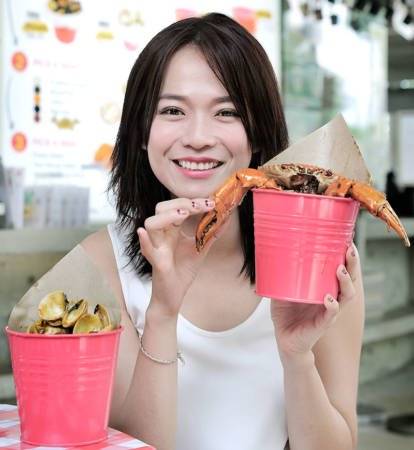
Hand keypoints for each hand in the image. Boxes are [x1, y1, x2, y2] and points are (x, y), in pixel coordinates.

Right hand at [138, 198, 224, 317]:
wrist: (173, 297)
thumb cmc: (182, 271)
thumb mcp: (200, 249)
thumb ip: (211, 233)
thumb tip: (226, 217)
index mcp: (171, 230)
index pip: (177, 207)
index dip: (192, 202)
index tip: (210, 202)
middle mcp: (162, 235)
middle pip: (161, 209)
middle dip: (181, 204)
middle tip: (200, 206)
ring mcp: (157, 247)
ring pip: (151, 224)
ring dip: (167, 217)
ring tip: (184, 214)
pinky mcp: (156, 262)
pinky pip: (147, 249)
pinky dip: (144, 240)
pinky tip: (143, 233)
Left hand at [271, 244, 361, 360]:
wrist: (285, 339)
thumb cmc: (286, 313)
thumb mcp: (281, 290)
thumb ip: (278, 275)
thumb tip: (267, 253)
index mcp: (325, 287)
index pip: (342, 269)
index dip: (347, 256)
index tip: (347, 239)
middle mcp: (331, 297)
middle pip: (350, 279)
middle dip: (352, 265)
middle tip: (349, 250)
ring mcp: (329, 311)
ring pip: (346, 296)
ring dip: (345, 283)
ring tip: (340, 271)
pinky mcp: (321, 324)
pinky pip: (330, 315)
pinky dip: (331, 307)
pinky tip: (329, 298)